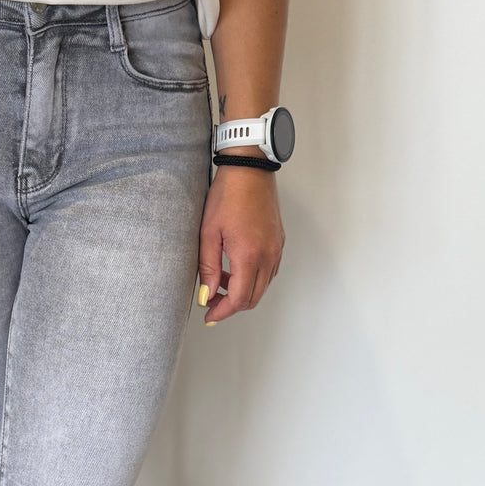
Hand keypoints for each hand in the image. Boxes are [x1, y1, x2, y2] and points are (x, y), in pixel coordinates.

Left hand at [197, 164, 284, 322]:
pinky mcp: (279, 242)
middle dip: (231, 305)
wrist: (250, 168)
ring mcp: (276, 249)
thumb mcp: (208, 233)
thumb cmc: (227, 195)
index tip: (209, 316)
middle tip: (211, 302)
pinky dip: (252, 279)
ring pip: (262, 286)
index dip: (222, 312)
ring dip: (242, 292)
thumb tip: (206, 295)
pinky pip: (268, 272)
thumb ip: (207, 268)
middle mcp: (268, 255)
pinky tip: (234, 269)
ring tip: (218, 282)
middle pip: (253, 298)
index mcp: (249, 255)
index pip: (238, 299)